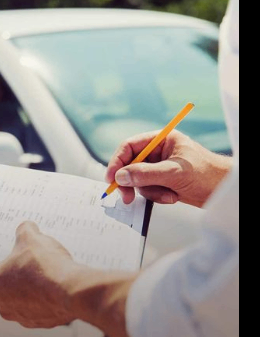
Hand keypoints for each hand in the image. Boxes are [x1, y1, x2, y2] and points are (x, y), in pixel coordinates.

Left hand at [0, 221, 81, 327]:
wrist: (71, 290)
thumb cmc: (43, 265)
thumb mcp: (30, 237)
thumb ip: (24, 230)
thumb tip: (27, 228)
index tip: (9, 250)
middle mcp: (3, 307)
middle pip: (6, 284)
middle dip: (17, 272)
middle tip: (29, 258)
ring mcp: (23, 318)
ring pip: (25, 297)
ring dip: (33, 286)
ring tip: (47, 270)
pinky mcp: (43, 323)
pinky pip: (42, 306)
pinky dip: (47, 297)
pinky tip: (57, 283)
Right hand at [105, 130, 232, 207]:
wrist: (225, 191)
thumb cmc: (208, 174)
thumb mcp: (174, 172)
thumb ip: (145, 174)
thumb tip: (120, 176)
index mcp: (161, 140)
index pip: (130, 147)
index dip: (117, 161)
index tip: (112, 178)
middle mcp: (158, 152)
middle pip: (130, 165)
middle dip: (131, 182)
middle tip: (127, 197)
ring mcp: (160, 167)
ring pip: (138, 180)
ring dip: (150, 191)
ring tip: (168, 195)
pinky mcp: (163, 181)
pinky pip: (148, 190)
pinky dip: (157, 196)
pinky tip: (172, 197)